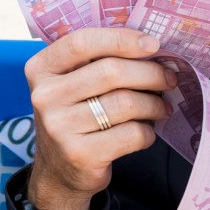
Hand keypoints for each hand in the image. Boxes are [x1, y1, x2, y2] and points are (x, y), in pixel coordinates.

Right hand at [23, 28, 175, 209]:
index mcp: (40, 69)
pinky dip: (148, 132)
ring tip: (161, 108)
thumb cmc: (75, 116)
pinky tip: (145, 132)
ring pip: (125, 103)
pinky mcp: (79, 154)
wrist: (59, 171)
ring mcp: (59, 126)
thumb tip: (150, 47)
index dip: (120, 39)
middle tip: (170, 79)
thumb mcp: (70, 84)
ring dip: (154, 105)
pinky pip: (131, 134)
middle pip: (110, 71)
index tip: (153, 44)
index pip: (81, 42)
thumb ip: (95, 62)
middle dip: (150, 74)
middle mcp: (44, 96)